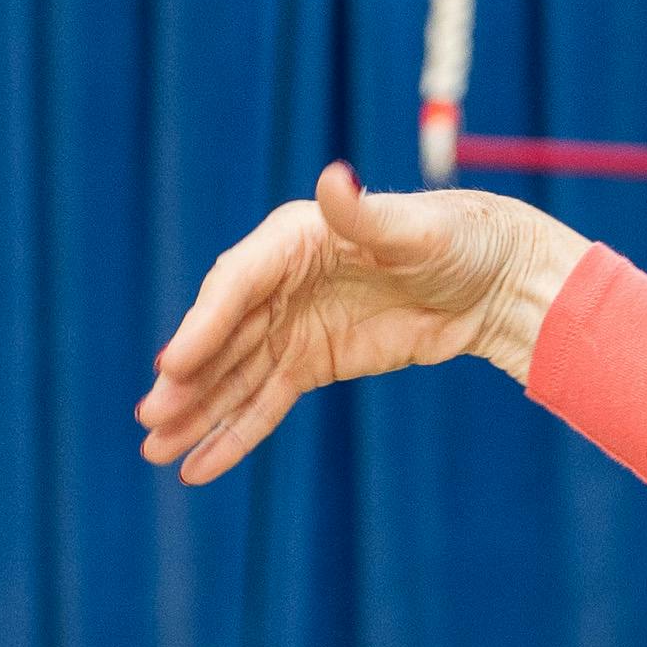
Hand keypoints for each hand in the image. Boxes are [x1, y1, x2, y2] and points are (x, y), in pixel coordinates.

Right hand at [135, 163, 586, 486]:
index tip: (173, 366)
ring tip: (155, 451)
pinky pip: (265, 402)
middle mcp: (279, 283)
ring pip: (234, 377)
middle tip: (151, 418)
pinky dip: (235, 434)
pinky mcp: (312, 363)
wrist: (495, 280)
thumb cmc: (458, 238)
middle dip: (187, 380)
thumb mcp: (417, 228)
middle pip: (222, 337)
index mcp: (292, 241)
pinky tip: (198, 467)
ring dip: (197, 414)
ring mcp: (292, 327)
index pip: (235, 287)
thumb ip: (366, 214)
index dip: (203, 327)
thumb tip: (336, 180)